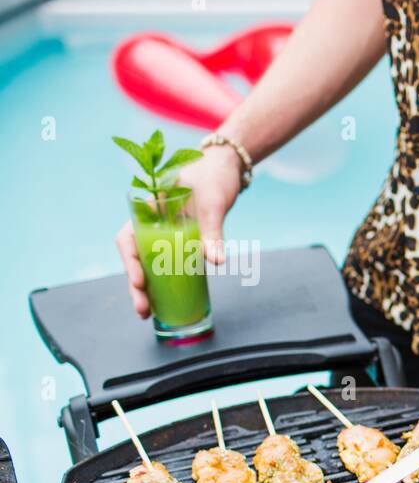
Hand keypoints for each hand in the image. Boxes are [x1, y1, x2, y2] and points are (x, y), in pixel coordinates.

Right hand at [115, 145, 244, 317]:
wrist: (226, 169)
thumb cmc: (214, 179)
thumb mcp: (213, 205)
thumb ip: (213, 232)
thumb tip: (217, 261)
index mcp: (148, 209)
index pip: (129, 239)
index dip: (131, 262)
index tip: (139, 281)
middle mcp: (152, 224)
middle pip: (136, 258)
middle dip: (136, 285)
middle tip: (142, 310)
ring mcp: (165, 234)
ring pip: (149, 264)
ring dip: (147, 288)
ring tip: (148, 313)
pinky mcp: (180, 242)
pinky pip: (167, 264)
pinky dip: (165, 282)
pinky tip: (165, 302)